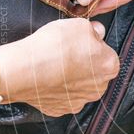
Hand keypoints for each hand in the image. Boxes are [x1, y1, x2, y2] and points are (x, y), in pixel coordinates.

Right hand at [0, 18, 118, 116]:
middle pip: (94, 72)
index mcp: (109, 66)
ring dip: (70, 77)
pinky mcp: (60, 109)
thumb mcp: (79, 25)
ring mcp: (79, 101)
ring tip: (54, 65)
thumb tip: (97, 32)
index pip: (107, 54)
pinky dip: (55, 89)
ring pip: (78, 86)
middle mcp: (98, 88)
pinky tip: (47, 78)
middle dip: (83, 64)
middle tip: (66, 52)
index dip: (93, 46)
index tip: (80, 42)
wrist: (24, 70)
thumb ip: (94, 29)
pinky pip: (62, 96)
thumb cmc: (54, 46)